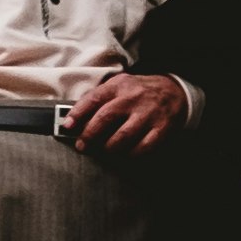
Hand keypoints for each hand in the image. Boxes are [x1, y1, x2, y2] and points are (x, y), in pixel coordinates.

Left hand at [66, 70, 186, 160]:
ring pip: (122, 136)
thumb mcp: (119, 85)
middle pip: (105, 118)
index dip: (78, 113)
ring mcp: (147, 114)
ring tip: (103, 151)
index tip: (67, 126)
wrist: (174, 91)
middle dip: (89, 135)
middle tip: (82, 145)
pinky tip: (125, 155)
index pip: (94, 99)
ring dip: (108, 147)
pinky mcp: (161, 129)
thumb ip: (100, 99)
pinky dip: (131, 155)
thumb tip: (76, 118)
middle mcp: (132, 98)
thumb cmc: (138, 91)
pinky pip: (143, 147)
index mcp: (118, 85)